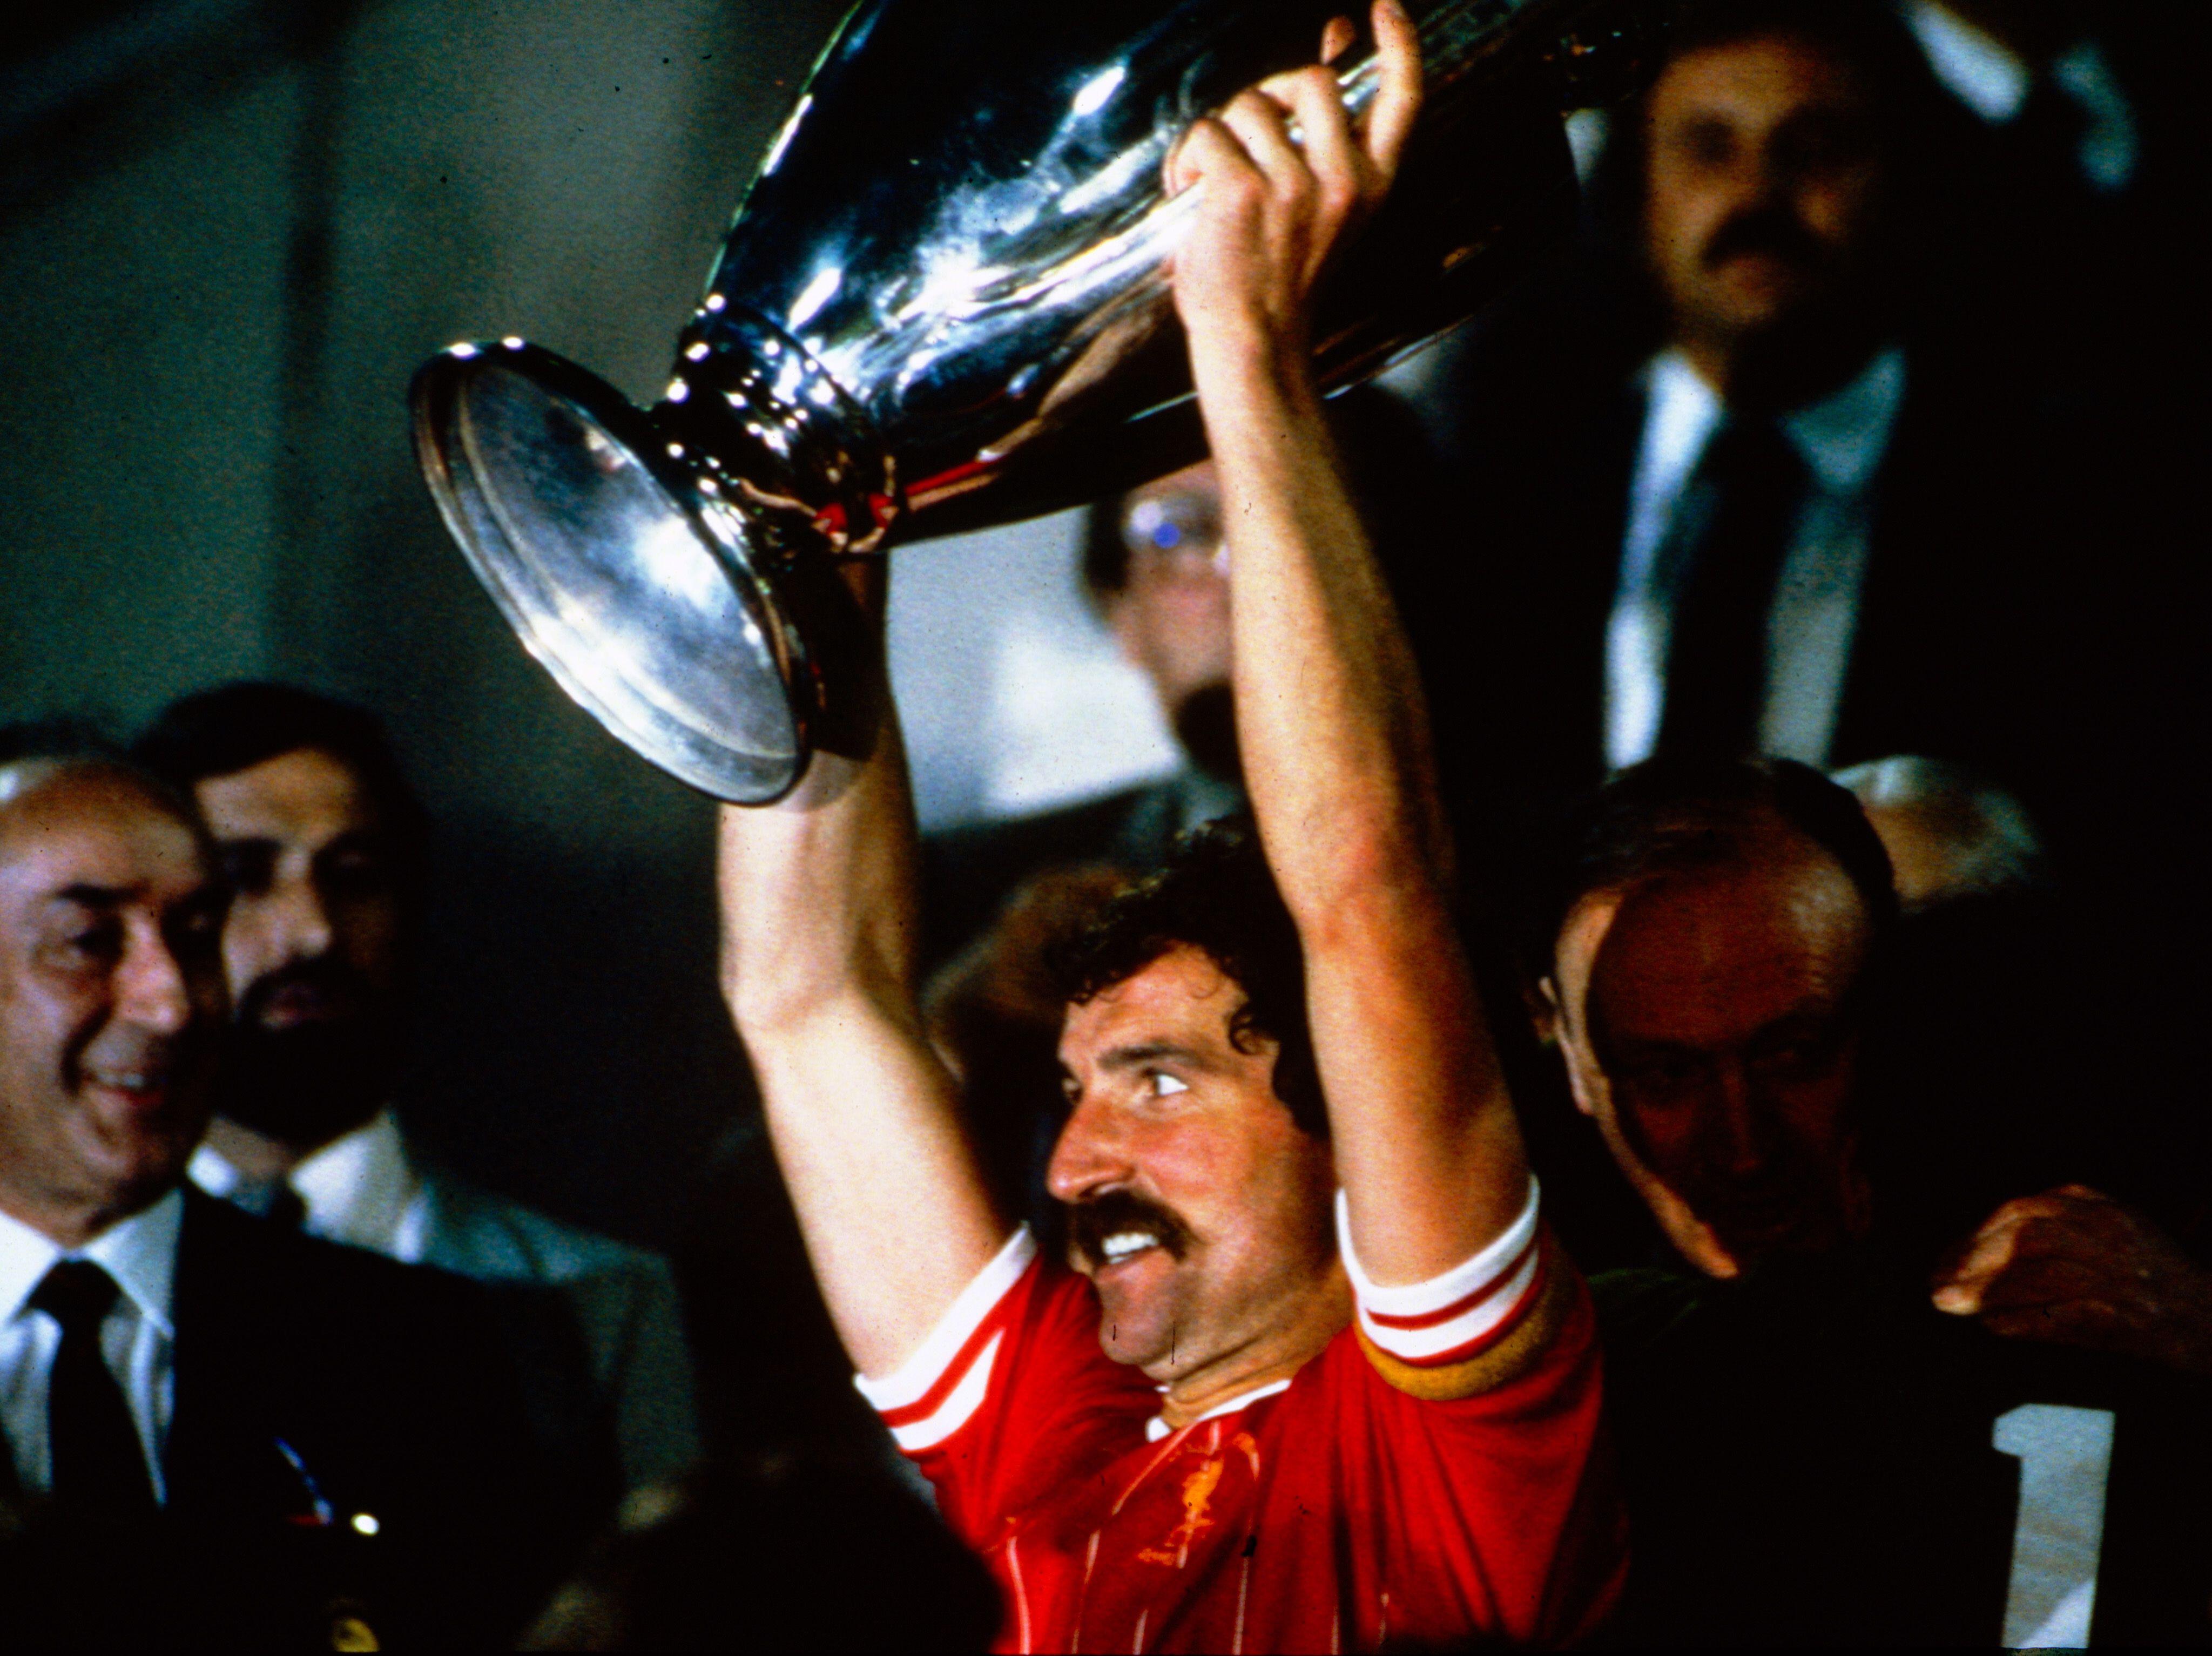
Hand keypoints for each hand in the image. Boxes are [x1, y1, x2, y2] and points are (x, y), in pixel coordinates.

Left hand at [1165, 0, 1420, 364]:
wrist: (1252, 343)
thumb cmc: (1276, 281)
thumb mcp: (1318, 210)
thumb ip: (1321, 145)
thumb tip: (1328, 53)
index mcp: (1371, 186)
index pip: (1403, 101)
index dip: (1398, 46)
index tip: (1382, 10)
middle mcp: (1342, 180)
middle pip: (1311, 82)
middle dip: (1269, 91)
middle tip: (1246, 134)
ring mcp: (1295, 186)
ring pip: (1248, 106)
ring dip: (1219, 134)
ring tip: (1208, 182)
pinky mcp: (1245, 193)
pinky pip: (1208, 135)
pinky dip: (1186, 159)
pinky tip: (1186, 193)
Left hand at [1931, 1183, 2211, 1375]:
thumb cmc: (2154, 1280)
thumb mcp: (2110, 1231)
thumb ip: (2057, 1224)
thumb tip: (1978, 1248)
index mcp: (2101, 1208)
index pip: (2021, 1212)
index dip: (1974, 1236)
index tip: (1945, 1259)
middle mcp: (2110, 1236)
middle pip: (2024, 1238)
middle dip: (1972, 1260)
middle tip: (1937, 1285)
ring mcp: (2121, 1278)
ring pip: (2039, 1274)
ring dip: (1987, 1291)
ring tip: (1950, 1305)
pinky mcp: (2128, 1321)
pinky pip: (2064, 1317)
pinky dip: (2024, 1322)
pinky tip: (1994, 1328)